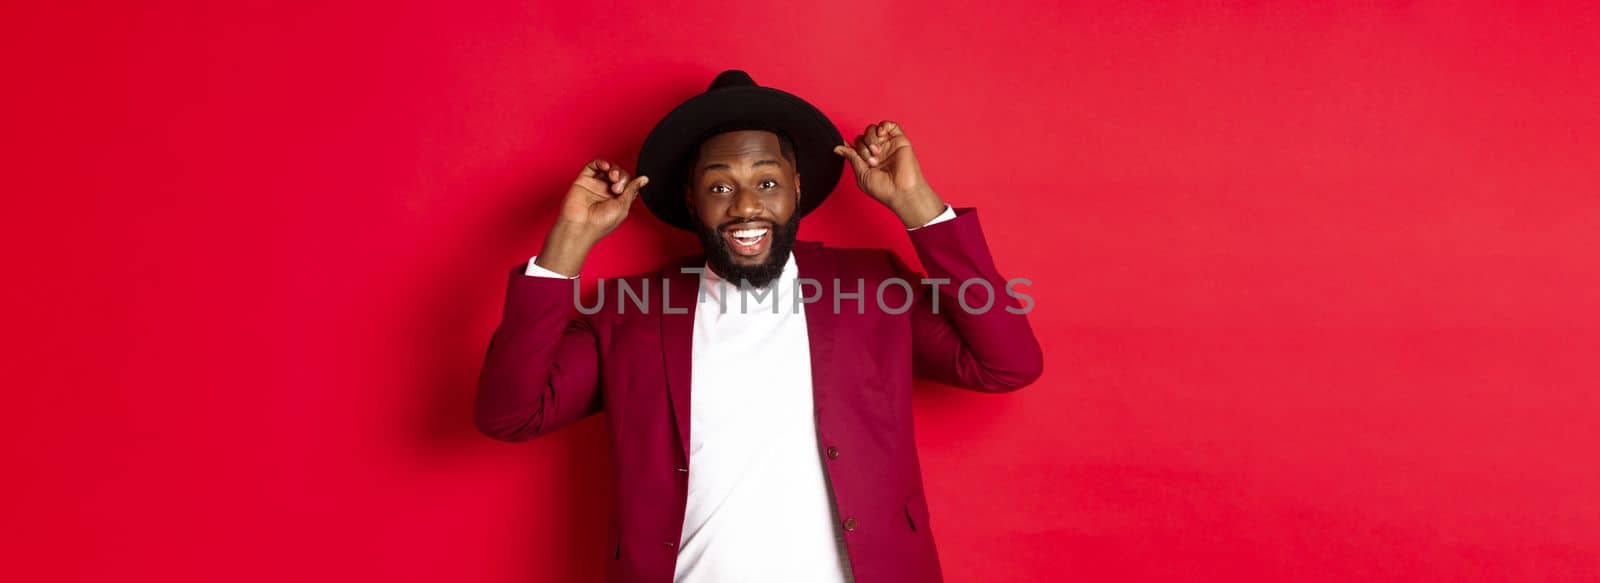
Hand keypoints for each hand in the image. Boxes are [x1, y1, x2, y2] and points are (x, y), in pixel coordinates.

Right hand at [535, 159, 646, 275]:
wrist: (581, 227)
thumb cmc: (600, 223)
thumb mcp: (623, 206)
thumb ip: (632, 190)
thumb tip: (644, 179)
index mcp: (617, 200)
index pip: (627, 183)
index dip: (630, 182)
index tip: (626, 189)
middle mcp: (606, 192)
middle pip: (619, 174)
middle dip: (622, 177)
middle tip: (617, 188)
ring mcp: (595, 185)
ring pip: (608, 169)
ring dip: (614, 169)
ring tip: (612, 177)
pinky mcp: (584, 180)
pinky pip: (593, 166)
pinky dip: (601, 162)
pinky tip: (605, 167)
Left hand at [833, 121, 946, 227]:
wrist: (902, 192)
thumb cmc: (883, 189)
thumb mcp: (861, 174)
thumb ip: (852, 158)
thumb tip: (837, 148)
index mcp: (867, 160)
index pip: (855, 146)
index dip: (848, 144)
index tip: (839, 145)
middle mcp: (877, 152)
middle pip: (861, 137)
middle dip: (862, 148)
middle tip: (870, 161)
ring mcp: (888, 145)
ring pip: (872, 129)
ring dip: (870, 139)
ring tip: (877, 153)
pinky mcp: (900, 141)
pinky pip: (890, 125)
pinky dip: (883, 125)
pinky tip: (881, 134)